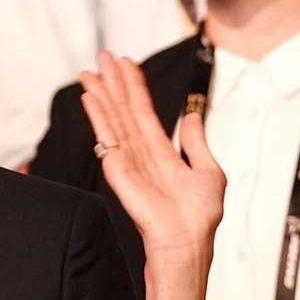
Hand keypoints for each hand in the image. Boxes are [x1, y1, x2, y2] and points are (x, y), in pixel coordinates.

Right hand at [78, 50, 224, 263]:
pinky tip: (90, 97)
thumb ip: (197, 142)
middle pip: (124, 110)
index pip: (144, 113)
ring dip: (101, 93)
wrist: (187, 242)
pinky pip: (107, 136)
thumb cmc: (199, 218)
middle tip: (102, 57)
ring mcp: (127, 160)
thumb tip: (193, 116)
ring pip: (113, 118)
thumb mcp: (209, 171)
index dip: (136, 88)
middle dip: (114, 83)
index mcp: (162, 153)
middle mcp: (141, 154)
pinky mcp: (118, 169)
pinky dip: (98, 115)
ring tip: (90, 71)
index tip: (127, 64)